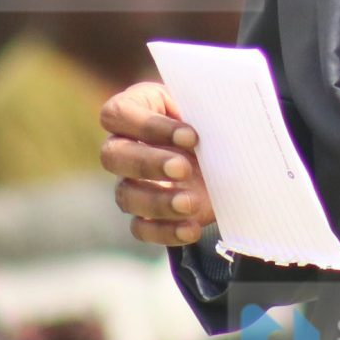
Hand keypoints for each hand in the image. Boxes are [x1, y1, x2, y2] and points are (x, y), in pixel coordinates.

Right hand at [99, 82, 215, 248]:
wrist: (228, 155)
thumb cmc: (212, 120)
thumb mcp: (209, 107)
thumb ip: (205, 109)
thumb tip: (222, 120)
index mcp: (134, 109)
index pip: (117, 114)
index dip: (148, 126)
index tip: (191, 136)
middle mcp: (124, 146)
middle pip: (112, 156)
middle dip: (148, 163)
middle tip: (184, 168)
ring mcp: (130, 183)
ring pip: (125, 196)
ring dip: (157, 201)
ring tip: (190, 203)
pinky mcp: (146, 215)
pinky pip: (140, 228)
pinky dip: (165, 231)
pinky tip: (191, 229)